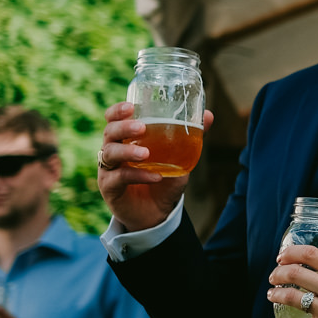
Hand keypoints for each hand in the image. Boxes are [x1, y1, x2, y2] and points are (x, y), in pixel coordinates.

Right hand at [97, 102, 213, 231]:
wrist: (158, 211)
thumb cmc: (164, 177)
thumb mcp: (179, 155)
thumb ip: (190, 136)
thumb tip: (209, 115)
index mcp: (125, 137)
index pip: (113, 118)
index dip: (117, 111)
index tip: (130, 106)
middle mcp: (113, 150)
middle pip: (109, 132)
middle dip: (123, 127)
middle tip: (141, 128)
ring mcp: (109, 169)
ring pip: (110, 154)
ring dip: (128, 151)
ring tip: (147, 154)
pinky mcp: (109, 187)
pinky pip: (120, 177)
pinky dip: (138, 175)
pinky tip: (155, 177)